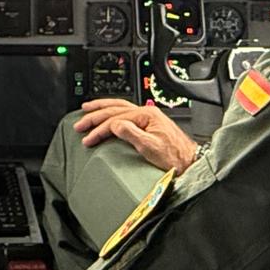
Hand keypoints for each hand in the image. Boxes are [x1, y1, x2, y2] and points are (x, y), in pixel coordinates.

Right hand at [73, 99, 198, 173]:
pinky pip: (125, 112)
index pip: (116, 119)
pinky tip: (107, 113)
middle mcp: (147, 112)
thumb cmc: (174, 157)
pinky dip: (112, 111)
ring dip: (102, 108)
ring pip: (119, 106)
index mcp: (146, 115)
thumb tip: (114, 125)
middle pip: (115, 109)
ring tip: (87, 109)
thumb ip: (132, 134)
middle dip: (95, 116)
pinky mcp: (148, 123)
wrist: (190, 163)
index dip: (100, 129)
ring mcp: (148, 116)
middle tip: (80, 124)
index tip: (88, 138)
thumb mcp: (151, 147)